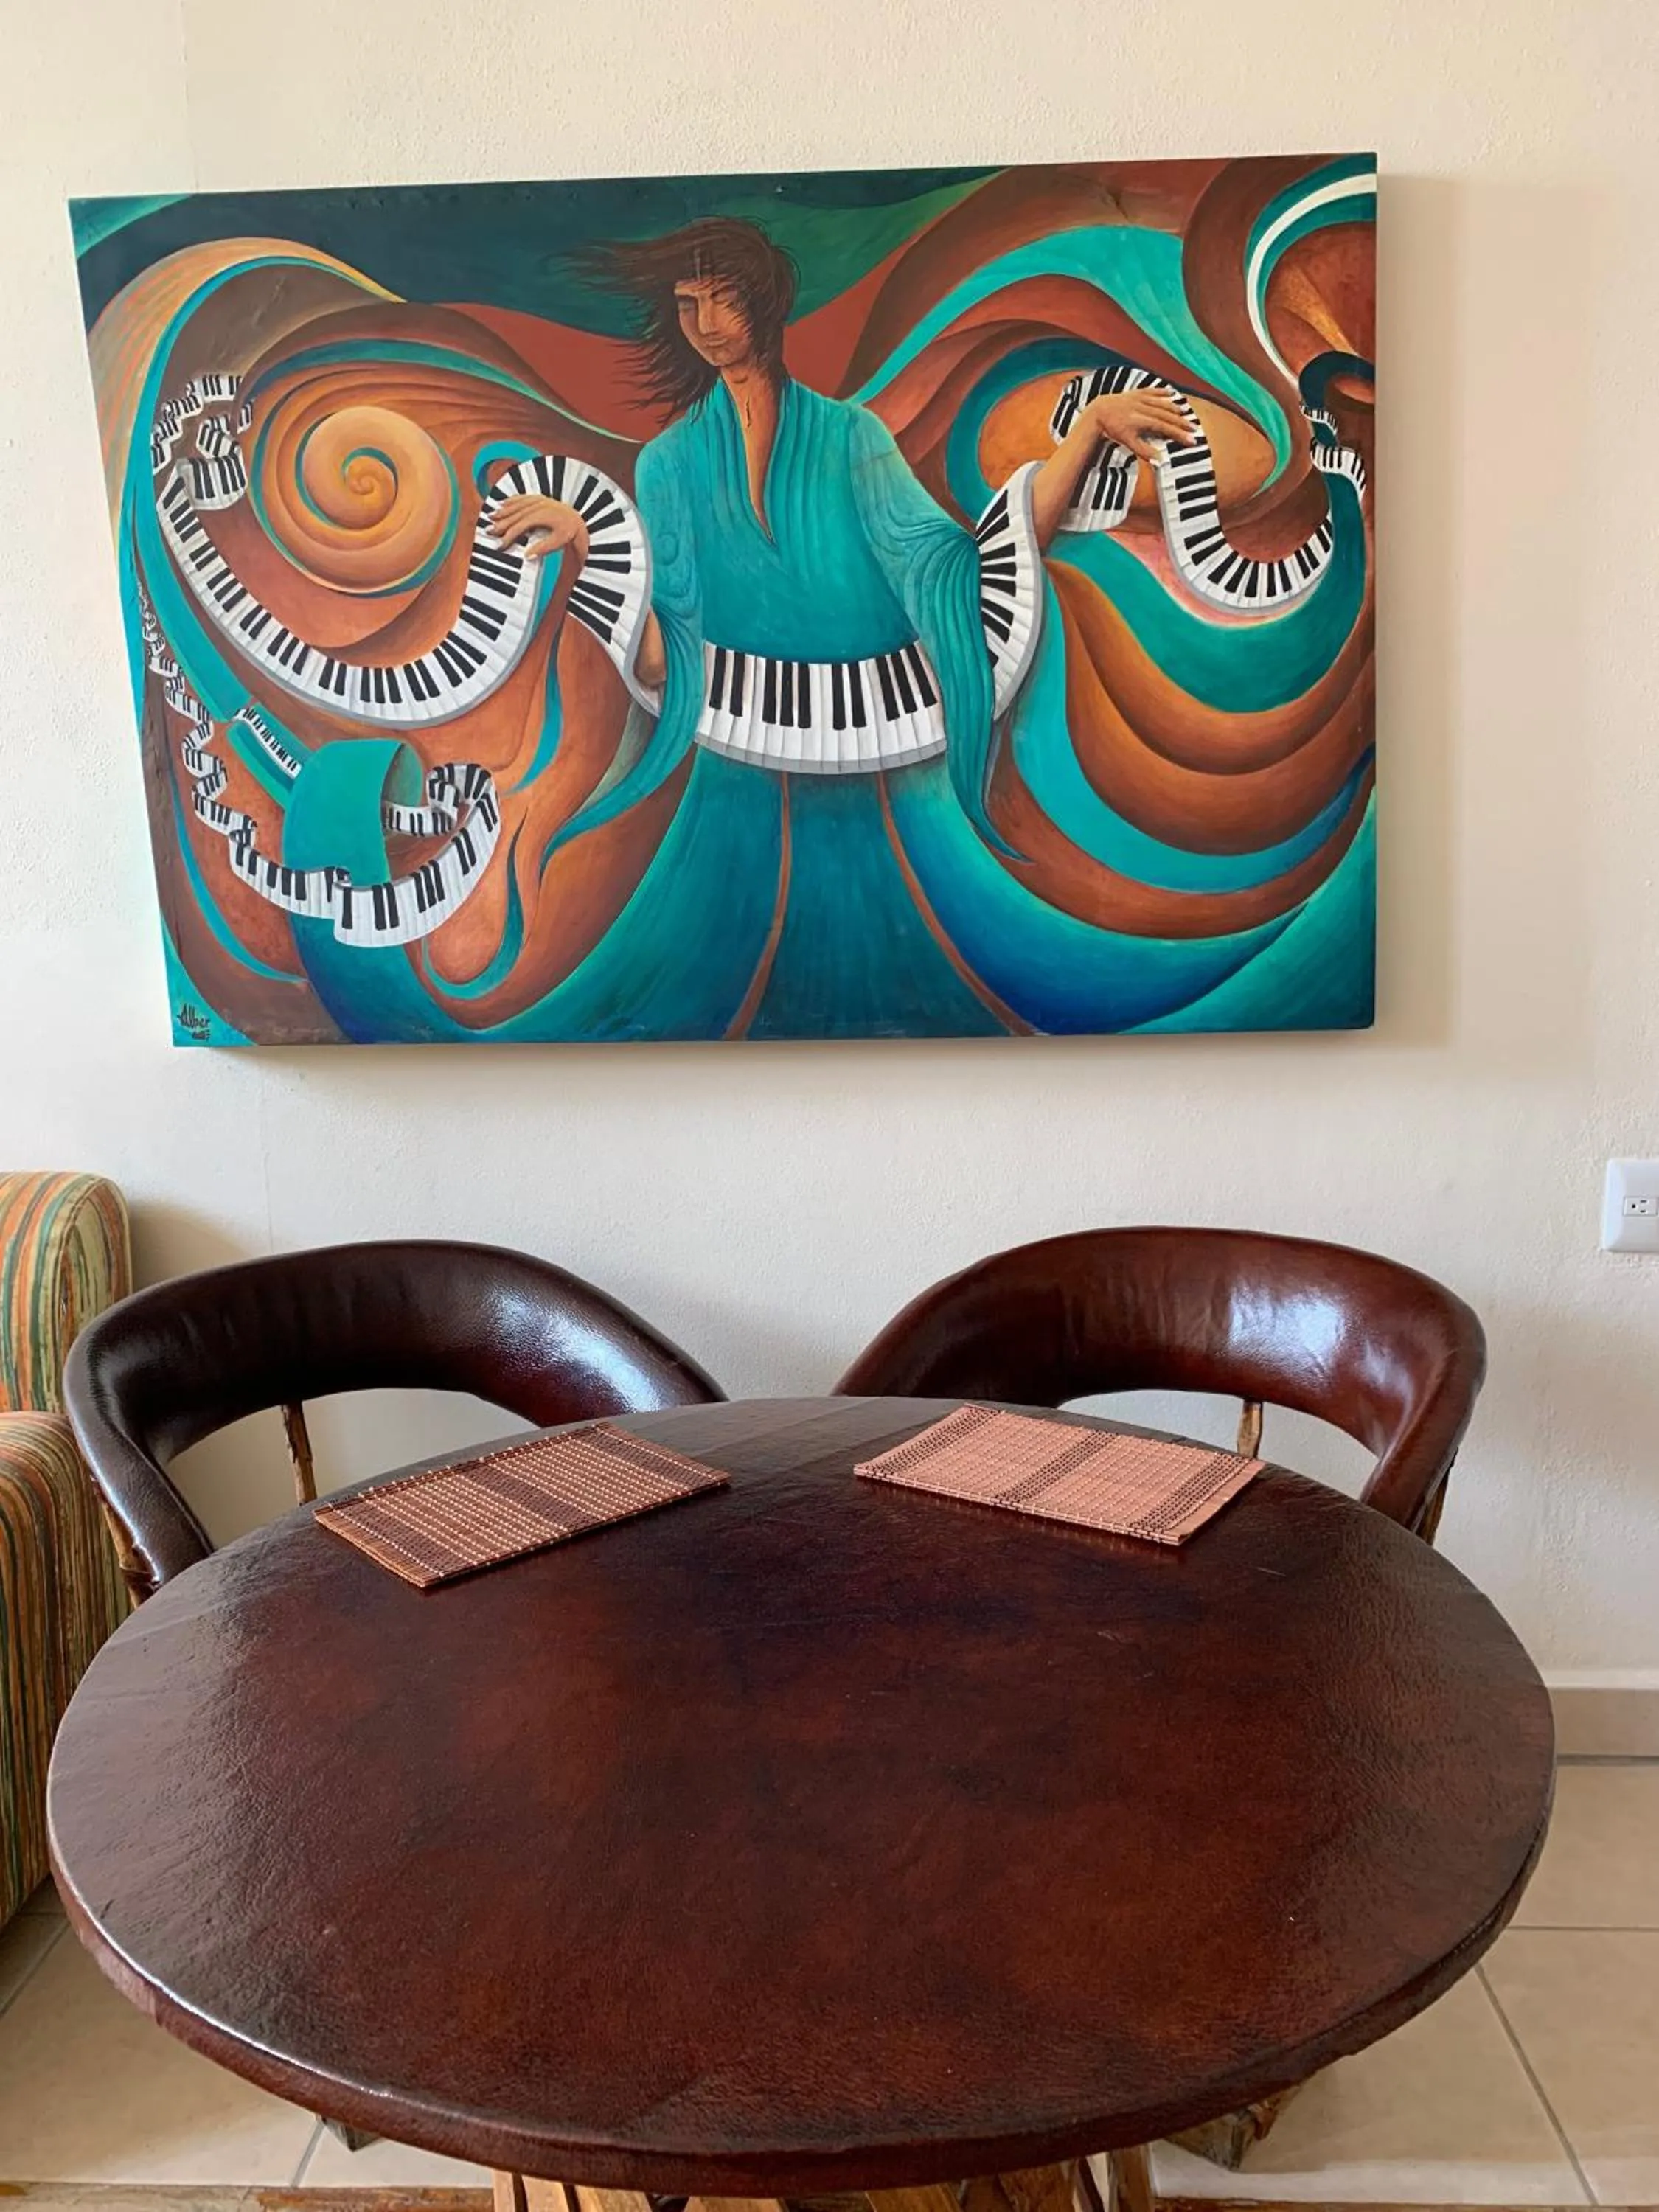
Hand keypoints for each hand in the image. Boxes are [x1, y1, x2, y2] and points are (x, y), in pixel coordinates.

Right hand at [488, 493, 589, 563]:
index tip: (500, 545)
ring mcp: (539, 500)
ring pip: (516, 505)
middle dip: (500, 523)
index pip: (520, 526)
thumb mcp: (559, 542)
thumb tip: (526, 556)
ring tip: (490, 516)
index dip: (509, 535)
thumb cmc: (570, 531)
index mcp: (542, 516)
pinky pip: (522, 498)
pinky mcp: (540, 498)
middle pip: (515, 515)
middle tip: (488, 530)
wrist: (580, 520)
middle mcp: (539, 505)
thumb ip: (542, 549)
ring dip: (503, 510)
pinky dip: (511, 500)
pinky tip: (502, 503)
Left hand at [1072, 388, 1195, 461]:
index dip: (1179, 434)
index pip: (1165, 427)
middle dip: (1182, 423)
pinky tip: (1172, 394)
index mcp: (1141, 420)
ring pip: (1162, 402)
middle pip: (1167, 415)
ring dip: (1175, 408)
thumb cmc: (1113, 429)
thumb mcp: (1127, 442)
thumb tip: (1160, 460)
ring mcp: (1140, 398)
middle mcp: (1143, 407)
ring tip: (1187, 414)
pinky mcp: (1136, 392)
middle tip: (1194, 428)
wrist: (1099, 412)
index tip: (1191, 440)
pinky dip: (1162, 392)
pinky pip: (1152, 391)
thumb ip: (1144, 451)